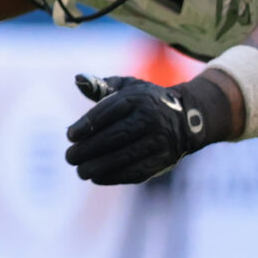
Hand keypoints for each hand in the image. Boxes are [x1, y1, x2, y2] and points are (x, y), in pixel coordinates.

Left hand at [64, 72, 230, 185]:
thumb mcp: (127, 88)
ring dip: (99, 166)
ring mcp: (160, 140)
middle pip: (115, 136)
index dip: (87, 124)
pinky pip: (137, 171)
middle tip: (70, 157)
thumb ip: (101, 85)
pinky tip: (97, 177)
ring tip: (81, 171)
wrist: (187, 118)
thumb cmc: (145, 102)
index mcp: (139, 98)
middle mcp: (151, 118)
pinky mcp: (164, 160)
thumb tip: (79, 80)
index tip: (70, 135)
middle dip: (88, 149)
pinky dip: (114, 176)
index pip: (108, 111)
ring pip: (125, 156)